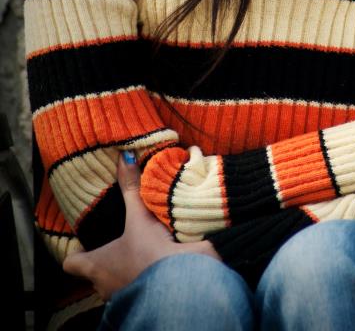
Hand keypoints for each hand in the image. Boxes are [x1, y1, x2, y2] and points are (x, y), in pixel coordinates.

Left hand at [63, 151, 220, 300]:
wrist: (181, 283)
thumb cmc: (149, 252)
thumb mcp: (140, 217)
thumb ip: (131, 188)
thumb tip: (124, 157)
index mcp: (96, 267)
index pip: (72, 263)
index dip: (77, 251)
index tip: (85, 241)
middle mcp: (106, 285)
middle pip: (96, 273)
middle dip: (106, 258)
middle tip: (118, 238)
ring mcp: (125, 295)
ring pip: (118, 281)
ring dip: (126, 267)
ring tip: (140, 246)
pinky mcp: (147, 298)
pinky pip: (140, 285)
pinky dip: (146, 274)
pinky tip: (159, 259)